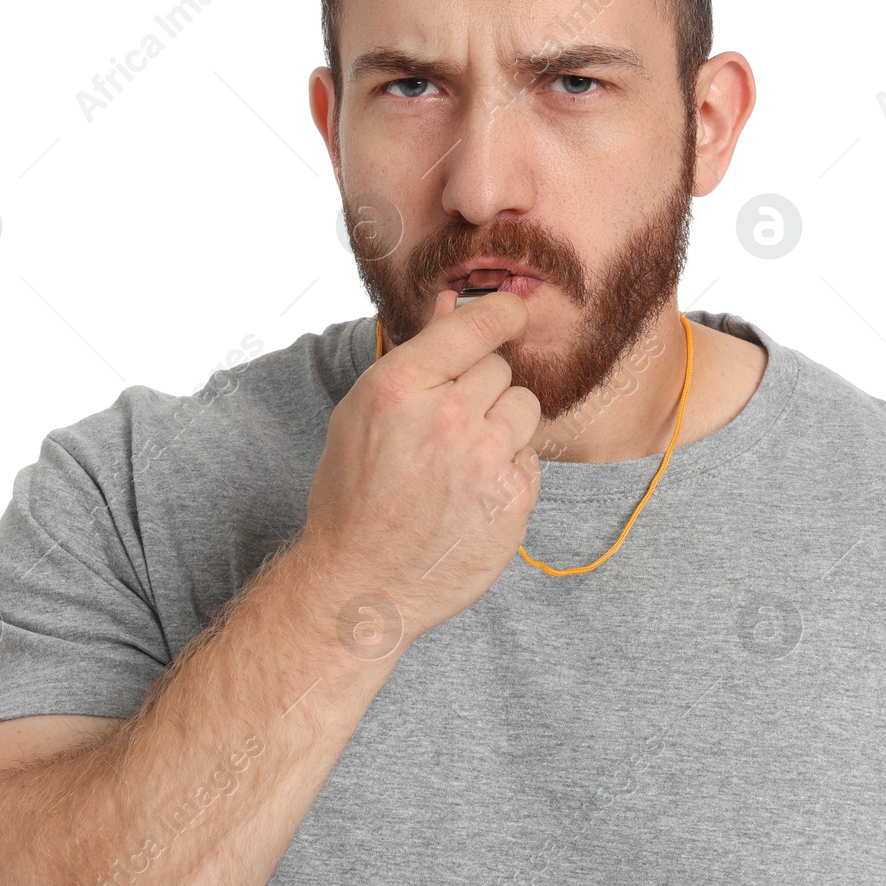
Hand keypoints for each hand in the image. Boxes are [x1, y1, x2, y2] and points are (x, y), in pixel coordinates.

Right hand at [298, 290, 541, 648]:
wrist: (360, 582)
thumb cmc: (354, 495)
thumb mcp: (365, 413)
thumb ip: (417, 356)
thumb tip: (454, 302)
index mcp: (400, 387)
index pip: (477, 325)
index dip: (502, 313)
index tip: (513, 313)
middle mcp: (447, 419)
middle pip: (501, 370)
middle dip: (481, 389)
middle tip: (450, 425)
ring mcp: (484, 463)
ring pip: (524, 409)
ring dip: (501, 426)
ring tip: (463, 458)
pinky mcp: (512, 502)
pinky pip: (530, 459)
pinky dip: (508, 470)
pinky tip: (471, 493)